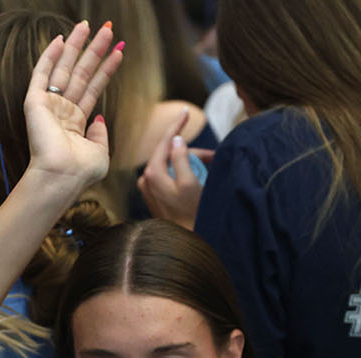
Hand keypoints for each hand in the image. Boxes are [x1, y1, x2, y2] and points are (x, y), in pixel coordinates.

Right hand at [23, 20, 123, 191]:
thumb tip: (100, 118)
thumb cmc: (81, 171)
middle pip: (81, 72)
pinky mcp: (35, 103)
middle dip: (94, 50)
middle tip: (108, 29)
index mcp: (76, 122)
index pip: (93, 88)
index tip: (120, 51)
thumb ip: (101, 134)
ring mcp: (48, 105)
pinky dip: (49, 56)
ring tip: (89, 25)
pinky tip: (60, 39)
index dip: (106, 69)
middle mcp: (62, 111)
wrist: (62, 176)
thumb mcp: (100, 152)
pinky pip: (42, 73)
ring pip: (65, 68)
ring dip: (77, 46)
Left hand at [136, 109, 210, 228]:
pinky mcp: (155, 197)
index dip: (177, 125)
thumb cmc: (191, 215)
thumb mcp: (190, 184)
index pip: (165, 141)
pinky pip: (170, 176)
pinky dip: (185, 172)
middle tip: (214, 156)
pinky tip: (201, 175)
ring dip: (191, 162)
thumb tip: (176, 139)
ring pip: (171, 165)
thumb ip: (182, 159)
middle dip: (192, 151)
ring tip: (212, 166)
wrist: (185, 244)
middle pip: (170, 154)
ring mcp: (149, 189)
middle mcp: (146, 180)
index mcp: (153, 173)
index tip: (186, 111)